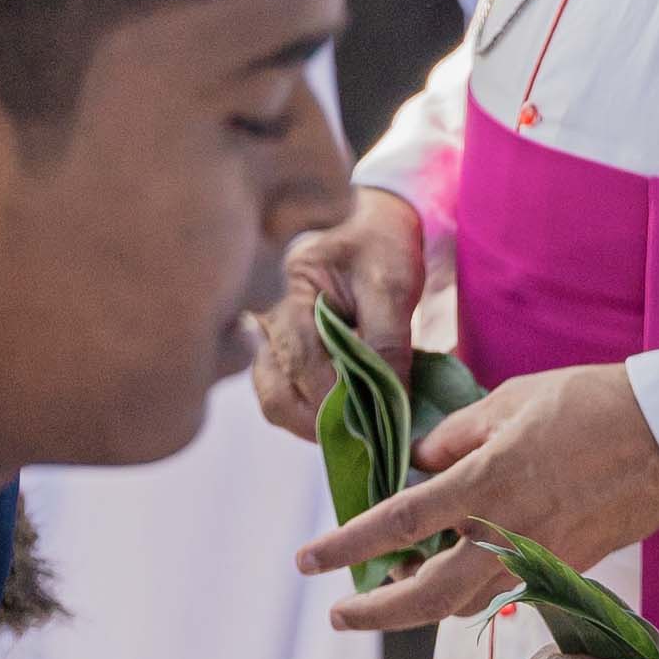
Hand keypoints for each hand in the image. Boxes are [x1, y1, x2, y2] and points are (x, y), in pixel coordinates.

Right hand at [251, 184, 423, 442]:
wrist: (369, 219)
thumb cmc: (381, 243)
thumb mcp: (393, 282)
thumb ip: (387, 341)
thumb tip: (389, 403)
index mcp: (289, 291)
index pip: (301, 361)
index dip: (336, 401)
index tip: (376, 428)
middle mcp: (265, 319)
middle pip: (275, 393)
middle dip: (321, 425)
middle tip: (369, 439)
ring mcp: (266, 338)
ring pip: (275, 400)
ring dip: (315, 425)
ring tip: (361, 429)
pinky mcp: (278, 351)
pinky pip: (285, 394)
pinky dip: (313, 413)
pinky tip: (348, 413)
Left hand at [296, 364, 658, 638]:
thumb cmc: (591, 402)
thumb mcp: (510, 401)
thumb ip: (456, 437)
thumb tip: (420, 463)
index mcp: (487, 483)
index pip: (398, 524)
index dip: (346, 544)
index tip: (307, 561)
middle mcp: (507, 532)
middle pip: (425, 596)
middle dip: (375, 612)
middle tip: (339, 614)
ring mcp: (539, 557)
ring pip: (463, 604)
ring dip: (418, 604)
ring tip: (392, 586)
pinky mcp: (565, 568)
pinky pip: (501, 591)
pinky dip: (466, 591)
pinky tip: (451, 572)